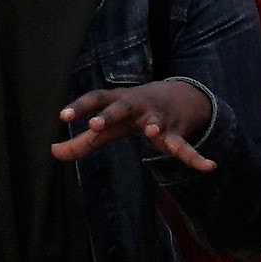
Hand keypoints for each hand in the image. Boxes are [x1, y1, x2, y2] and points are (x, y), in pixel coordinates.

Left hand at [52, 81, 215, 170]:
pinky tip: (208, 166)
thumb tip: (52, 152)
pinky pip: (185, 146)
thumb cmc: (133, 112)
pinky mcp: (177, 131)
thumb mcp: (109, 124)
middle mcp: (136, 105)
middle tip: (95, 124)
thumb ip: (82, 141)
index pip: (94, 99)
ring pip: (155, 123)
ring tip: (152, 133)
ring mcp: (158, 117)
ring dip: (154, 127)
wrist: (180, 95)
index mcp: (116, 101)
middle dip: (108, 115)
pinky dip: (195, 157)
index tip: (62, 117)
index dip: (78, 107)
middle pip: (120, 108)